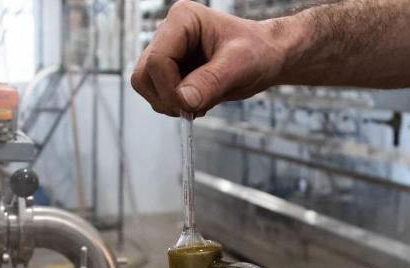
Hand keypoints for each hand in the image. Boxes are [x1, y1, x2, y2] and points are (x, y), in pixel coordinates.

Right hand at [131, 1, 288, 115]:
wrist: (265, 57)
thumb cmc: (257, 51)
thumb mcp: (239, 65)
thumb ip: (211, 82)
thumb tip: (184, 101)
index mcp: (182, 19)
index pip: (157, 60)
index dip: (170, 88)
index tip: (191, 105)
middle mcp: (169, 33)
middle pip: (144, 75)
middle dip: (167, 97)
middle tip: (195, 105)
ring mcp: (167, 53)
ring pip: (146, 86)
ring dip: (171, 104)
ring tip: (202, 100)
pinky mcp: (170, 71)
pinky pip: (158, 95)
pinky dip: (176, 106)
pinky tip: (199, 100)